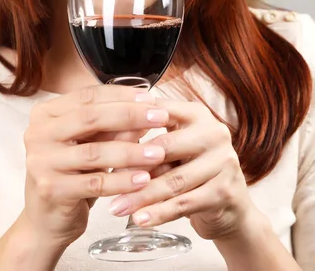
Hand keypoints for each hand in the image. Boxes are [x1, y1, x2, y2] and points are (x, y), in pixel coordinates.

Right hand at [22, 85, 167, 249]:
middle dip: (130, 115)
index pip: (87, 96)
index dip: (121, 94)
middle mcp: (37, 133)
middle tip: (160, 117)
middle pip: (90, 118)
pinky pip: (95, 183)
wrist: (44, 221)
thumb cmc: (71, 174)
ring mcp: (41, 162)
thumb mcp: (89, 143)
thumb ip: (111, 127)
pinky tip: (144, 179)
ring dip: (131, 151)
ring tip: (159, 152)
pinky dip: (122, 180)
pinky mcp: (51, 190)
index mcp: (45, 114)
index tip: (150, 97)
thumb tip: (146, 110)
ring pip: (95, 152)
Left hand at [108, 99, 253, 240]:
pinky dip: (159, 213)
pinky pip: (184, 203)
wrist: (229, 205)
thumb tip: (106, 146)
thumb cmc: (190, 170)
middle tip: (105, 179)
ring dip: (141, 196)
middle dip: (132, 165)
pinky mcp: (225, 191)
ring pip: (173, 180)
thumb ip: (146, 141)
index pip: (158, 112)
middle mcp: (213, 132)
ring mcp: (223, 161)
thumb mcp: (172, 149)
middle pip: (165, 147)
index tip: (102, 140)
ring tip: (117, 206)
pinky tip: (140, 219)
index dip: (129, 126)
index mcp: (196, 113)